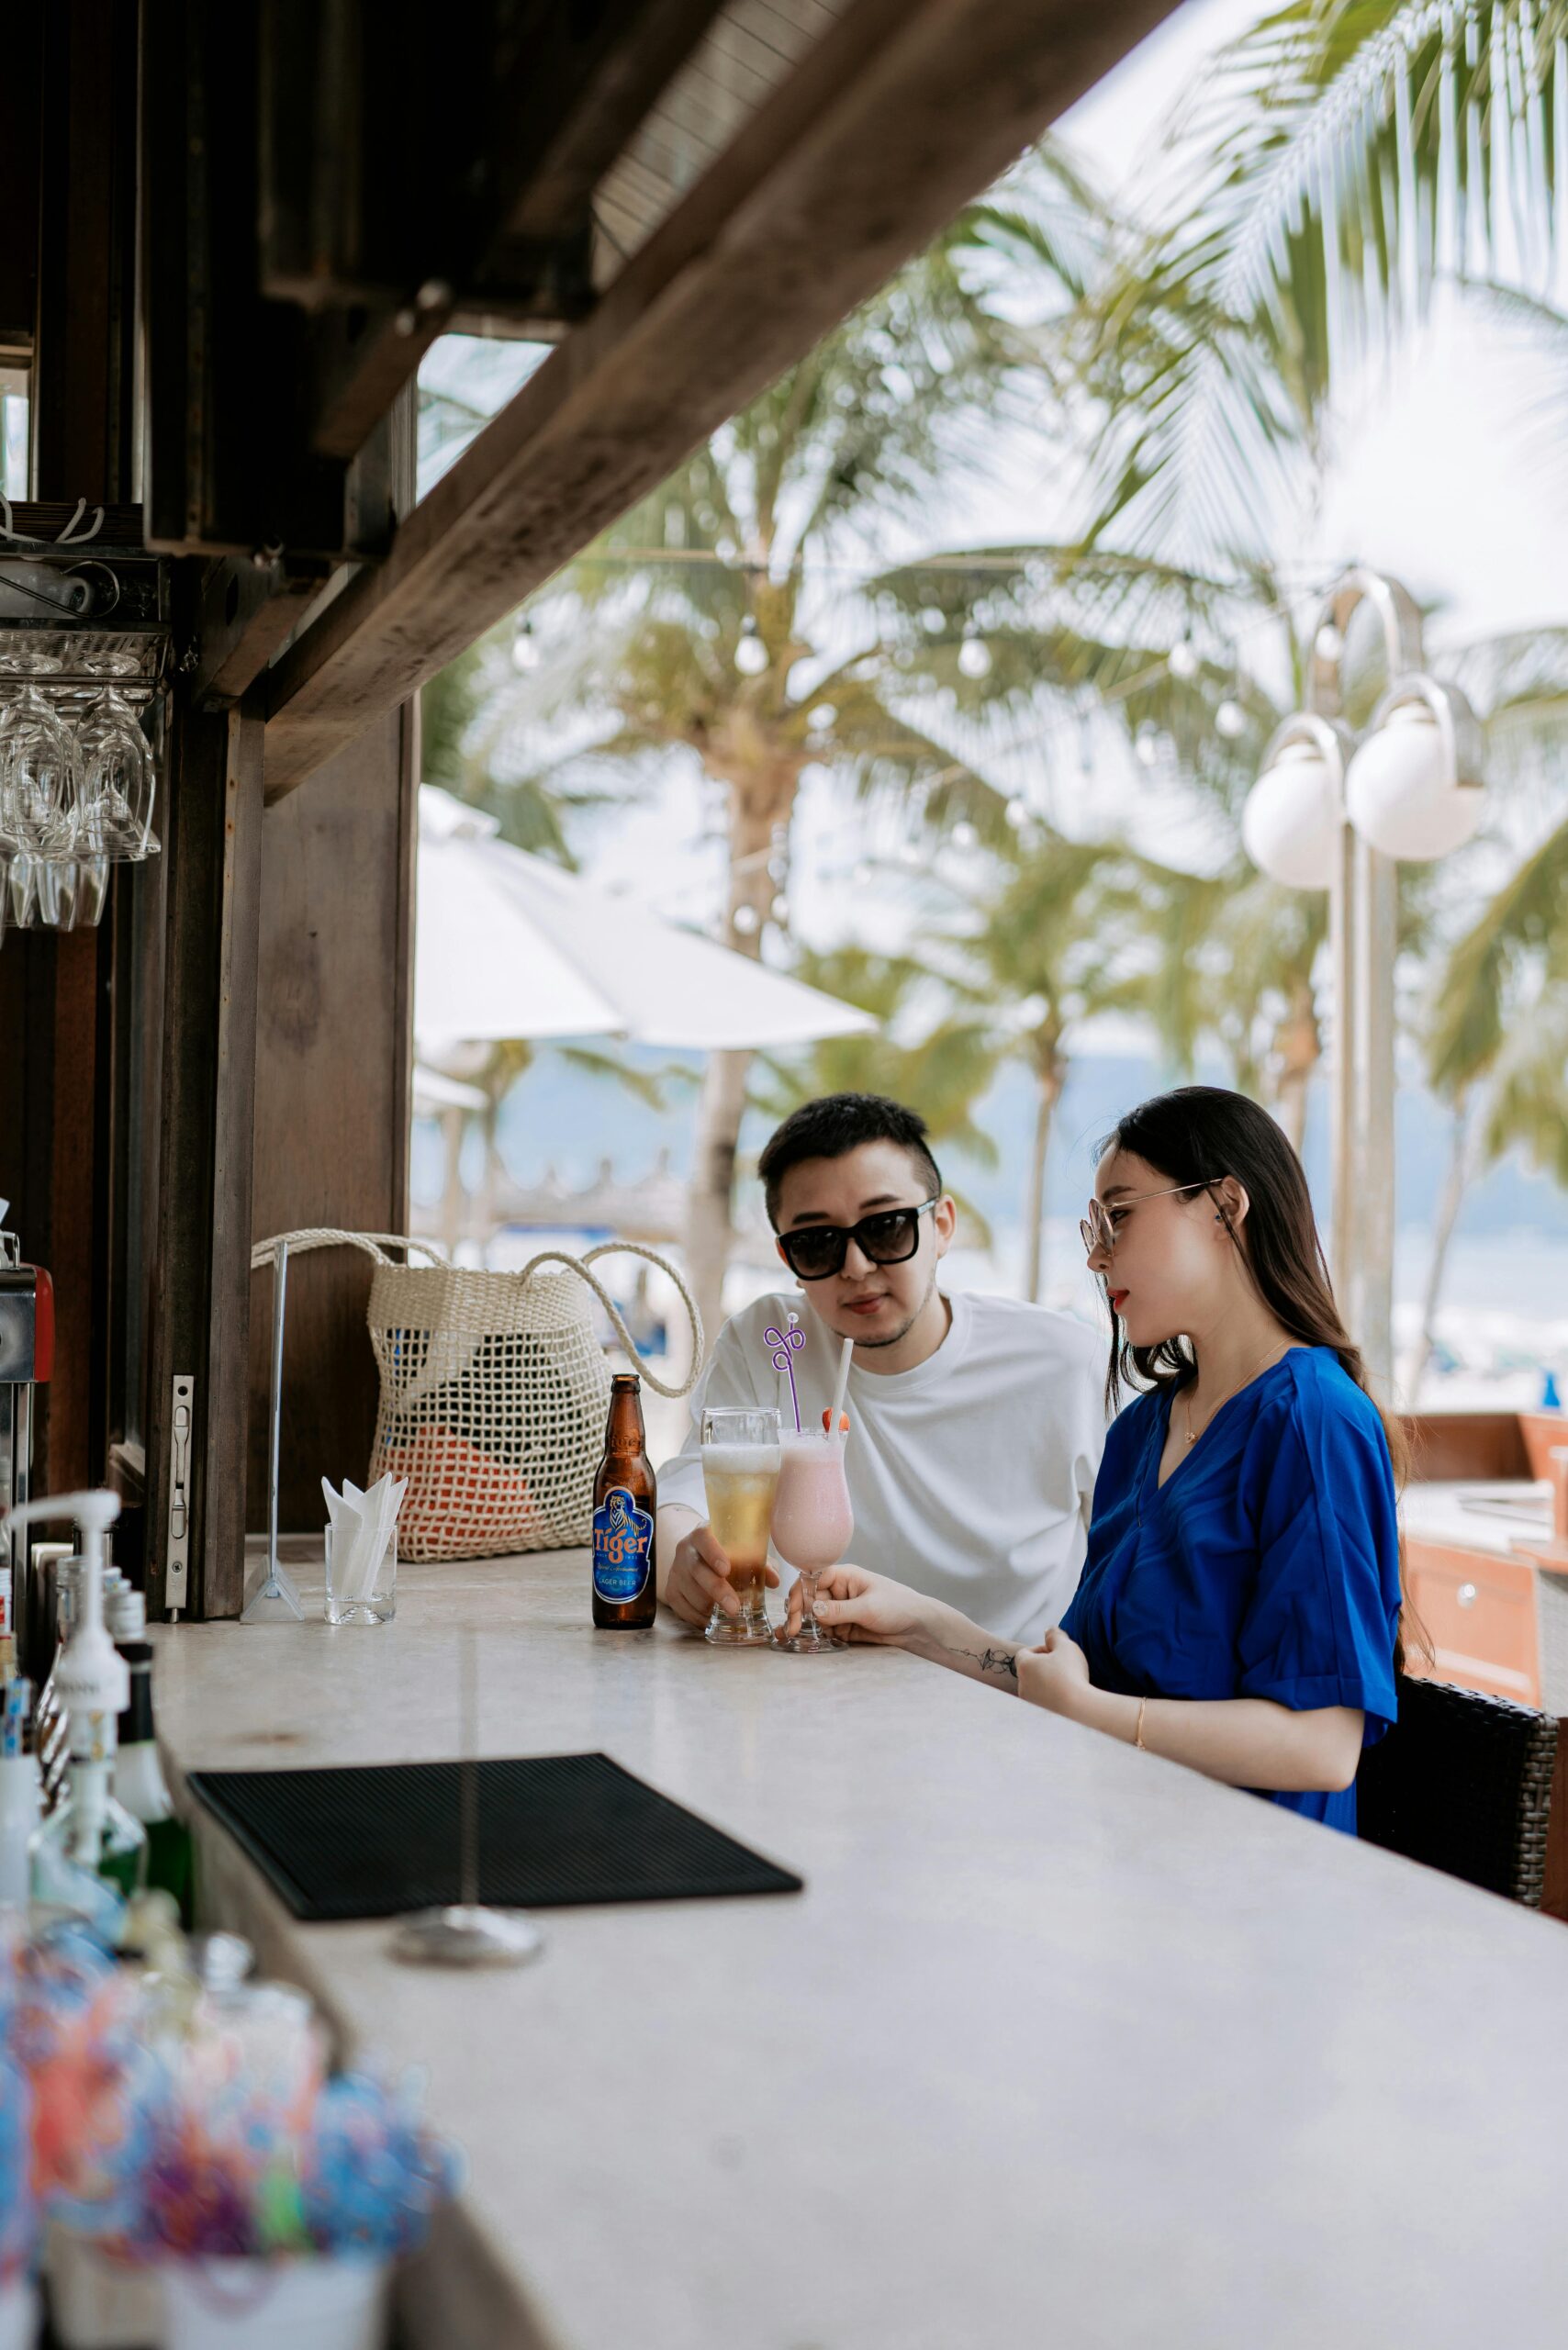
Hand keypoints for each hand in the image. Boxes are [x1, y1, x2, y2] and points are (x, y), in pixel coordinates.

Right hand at [663, 1525, 777, 1629]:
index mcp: (702, 1534)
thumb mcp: (744, 1551)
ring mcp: (675, 1571)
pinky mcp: (671, 1590)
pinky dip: (699, 1617)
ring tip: (728, 1613)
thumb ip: (760, 1563)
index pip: (703, 1538)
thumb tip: (774, 1581)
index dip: (713, 1553)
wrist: (697, 1556)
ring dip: (709, 1607)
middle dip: (717, 1590)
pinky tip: (712, 1619)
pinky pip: (682, 1608)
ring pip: (690, 1593)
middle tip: (734, 1607)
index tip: (726, 1569)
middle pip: (696, 1570)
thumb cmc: (727, 1553)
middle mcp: (685, 1550)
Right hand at [783, 1562, 931, 1647]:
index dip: (800, 1592)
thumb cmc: (898, 1606)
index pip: (813, 1579)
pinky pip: (827, 1629)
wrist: (917, 1626)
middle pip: (810, 1598)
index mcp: (845, 1576)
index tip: (792, 1610)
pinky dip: (821, 1635)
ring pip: (816, 1616)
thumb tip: (812, 1609)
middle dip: (800, 1613)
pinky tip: (817, 1640)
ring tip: (799, 1636)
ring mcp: (842, 1608)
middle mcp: (840, 1590)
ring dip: (809, 1626)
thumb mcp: (868, 1607)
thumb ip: (839, 1610)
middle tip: (793, 1630)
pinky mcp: (846, 1625)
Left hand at [1016, 1627, 1092, 1717]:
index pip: (1024, 1652)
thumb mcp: (1065, 1646)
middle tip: (1063, 1667)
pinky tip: (1066, 1697)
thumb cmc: (1071, 1674)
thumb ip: (1055, 1635)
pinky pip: (1042, 1702)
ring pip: (1035, 1687)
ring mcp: (1028, 1702)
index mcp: (1024, 1666)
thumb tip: (1048, 1630)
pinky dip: (1051, 1697)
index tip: (1057, 1654)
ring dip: (1047, 1682)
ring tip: (1066, 1683)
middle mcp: (1021, 1685)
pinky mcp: (1037, 1716)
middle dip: (1044, 1666)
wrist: (1079, 1708)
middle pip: (1029, 1670)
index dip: (1041, 1650)